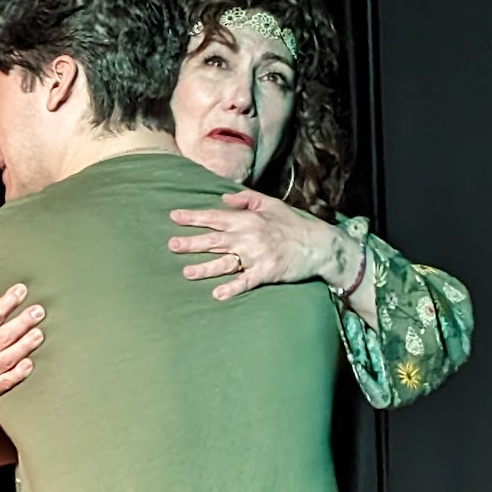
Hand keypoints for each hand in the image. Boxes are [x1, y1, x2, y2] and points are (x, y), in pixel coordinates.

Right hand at [0, 284, 44, 398]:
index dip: (8, 301)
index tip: (21, 290)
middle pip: (6, 336)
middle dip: (24, 322)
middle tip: (38, 311)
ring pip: (11, 357)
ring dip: (26, 345)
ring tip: (39, 333)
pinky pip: (10, 380)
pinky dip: (20, 372)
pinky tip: (29, 362)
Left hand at [168, 191, 359, 300]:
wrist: (319, 245)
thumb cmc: (294, 224)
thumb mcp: (271, 204)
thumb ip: (246, 199)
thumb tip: (224, 197)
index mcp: (248, 219)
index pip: (215, 217)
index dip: (194, 217)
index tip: (174, 217)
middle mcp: (249, 237)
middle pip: (214, 240)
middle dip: (191, 242)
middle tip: (171, 245)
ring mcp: (257, 256)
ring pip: (226, 262)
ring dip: (205, 268)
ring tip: (187, 272)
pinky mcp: (267, 273)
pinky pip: (246, 282)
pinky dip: (232, 288)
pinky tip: (217, 295)